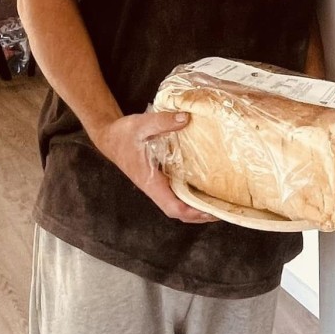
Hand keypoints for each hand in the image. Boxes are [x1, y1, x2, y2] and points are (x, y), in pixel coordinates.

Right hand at [94, 110, 217, 223]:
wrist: (109, 137)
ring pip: (180, 204)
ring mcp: (158, 184)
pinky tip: (207, 188)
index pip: (173, 207)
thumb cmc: (123, 134)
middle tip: (225, 210)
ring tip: (221, 203)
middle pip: (180, 212)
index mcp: (150, 182)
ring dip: (199, 207)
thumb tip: (186, 119)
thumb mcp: (141, 124)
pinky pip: (178, 192)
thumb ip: (162, 121)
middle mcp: (155, 187)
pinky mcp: (161, 178)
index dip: (193, 212)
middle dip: (201, 214)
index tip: (211, 211)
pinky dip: (193, 195)